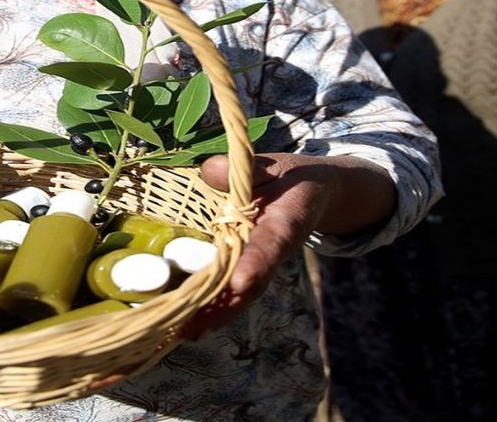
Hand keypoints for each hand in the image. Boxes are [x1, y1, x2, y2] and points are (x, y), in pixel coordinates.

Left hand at [183, 153, 393, 336]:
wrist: (313, 192)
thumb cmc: (289, 178)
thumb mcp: (274, 165)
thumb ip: (249, 169)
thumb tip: (210, 170)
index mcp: (285, 223)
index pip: (270, 245)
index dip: (255, 263)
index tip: (239, 282)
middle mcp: (274, 250)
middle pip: (253, 283)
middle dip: (226, 305)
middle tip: (195, 326)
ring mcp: (262, 263)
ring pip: (241, 294)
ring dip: (215, 313)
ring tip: (184, 331)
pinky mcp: (248, 267)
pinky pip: (231, 290)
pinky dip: (212, 307)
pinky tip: (187, 323)